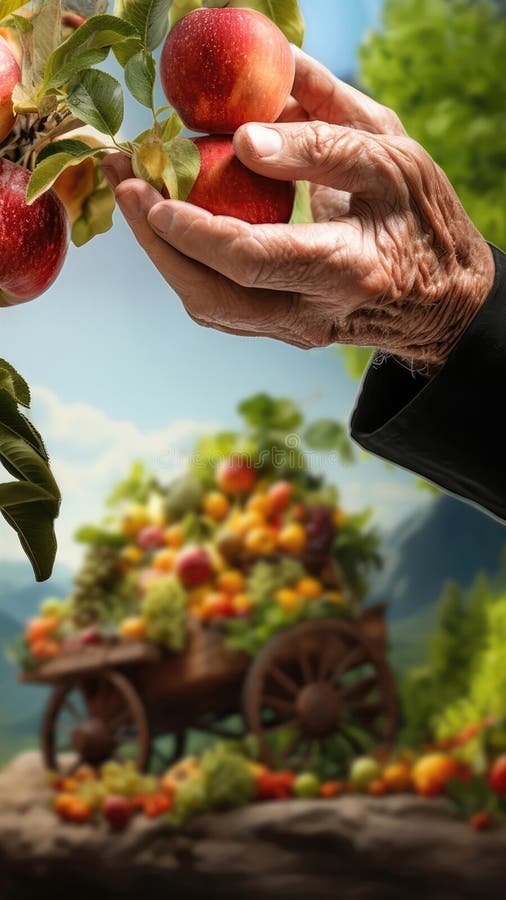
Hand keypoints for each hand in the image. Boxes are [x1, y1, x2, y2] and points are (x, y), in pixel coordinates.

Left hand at [103, 47, 494, 369]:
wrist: (441, 299)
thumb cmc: (422, 218)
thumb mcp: (393, 158)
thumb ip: (324, 136)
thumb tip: (245, 126)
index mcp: (349, 269)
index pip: (254, 256)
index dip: (196, 225)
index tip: (152, 187)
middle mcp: (315, 315)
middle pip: (216, 296)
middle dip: (158, 241)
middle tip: (124, 182)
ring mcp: (295, 332)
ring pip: (211, 308)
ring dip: (162, 255)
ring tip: (133, 195)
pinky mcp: (283, 333)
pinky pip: (221, 307)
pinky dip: (187, 266)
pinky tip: (170, 225)